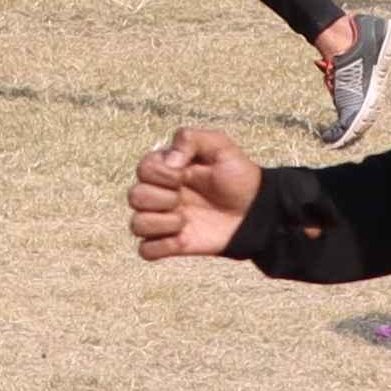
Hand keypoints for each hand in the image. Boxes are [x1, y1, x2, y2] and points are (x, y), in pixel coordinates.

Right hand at [126, 129, 263, 260]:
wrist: (256, 211)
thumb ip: (191, 139)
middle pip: (134, 197)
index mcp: (167, 170)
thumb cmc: (238, 176)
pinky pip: (146, 251)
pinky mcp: (173, 245)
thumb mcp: (220, 146)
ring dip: (159, 223)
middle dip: (159, 198)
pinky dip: (161, 247)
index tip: (186, 174)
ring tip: (184, 222)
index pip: (142, 169)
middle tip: (183, 197)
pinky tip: (183, 240)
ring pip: (135, 225)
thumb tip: (169, 161)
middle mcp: (161, 195)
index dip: (161, 173)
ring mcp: (165, 221)